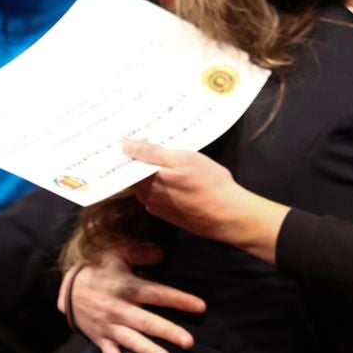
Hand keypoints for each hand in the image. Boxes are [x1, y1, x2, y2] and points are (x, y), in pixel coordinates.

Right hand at [63, 244, 205, 352]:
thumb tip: (163, 253)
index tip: (200, 307)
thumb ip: (141, 254)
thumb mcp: (117, 255)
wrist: (67, 289)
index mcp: (127, 288)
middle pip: (147, 322)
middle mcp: (119, 309)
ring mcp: (109, 326)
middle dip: (168, 332)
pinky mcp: (100, 338)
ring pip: (132, 340)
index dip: (178, 300)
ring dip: (148, 350)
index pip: (156, 294)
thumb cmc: (99, 270)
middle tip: (189, 342)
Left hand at [123, 139, 287, 259]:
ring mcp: (158, 208)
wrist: (228, 215)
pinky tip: (178, 181)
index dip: (132, 150)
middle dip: (143, 161)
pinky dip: (165, 187)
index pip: (129, 164)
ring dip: (156, 175)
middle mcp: (147, 196)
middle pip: (138, 175)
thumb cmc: (207, 183)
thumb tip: (124, 146)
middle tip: (155, 144)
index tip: (134, 138)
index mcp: (145, 182)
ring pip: (150, 185)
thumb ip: (151, 153)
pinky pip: (161, 196)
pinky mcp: (170, 215)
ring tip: (170, 161)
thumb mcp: (181, 159)